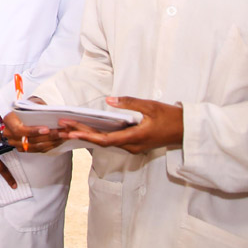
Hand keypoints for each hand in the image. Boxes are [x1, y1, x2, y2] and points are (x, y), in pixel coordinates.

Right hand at [3, 111, 62, 152]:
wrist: (19, 114)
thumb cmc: (25, 107)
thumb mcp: (30, 102)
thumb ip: (36, 106)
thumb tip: (48, 111)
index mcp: (8, 120)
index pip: (19, 130)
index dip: (33, 131)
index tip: (46, 129)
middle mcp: (10, 134)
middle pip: (30, 140)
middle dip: (48, 137)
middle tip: (61, 132)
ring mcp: (16, 143)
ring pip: (36, 147)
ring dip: (52, 142)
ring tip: (63, 136)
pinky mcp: (24, 149)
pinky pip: (38, 150)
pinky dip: (50, 145)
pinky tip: (59, 140)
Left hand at [58, 96, 182, 153]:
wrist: (187, 130)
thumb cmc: (170, 117)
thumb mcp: (151, 106)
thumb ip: (130, 103)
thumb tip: (110, 100)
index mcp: (134, 138)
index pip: (105, 139)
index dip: (86, 136)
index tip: (70, 131)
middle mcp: (132, 146)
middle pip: (101, 142)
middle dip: (81, 134)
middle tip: (61, 127)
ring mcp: (133, 147)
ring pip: (106, 142)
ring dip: (88, 135)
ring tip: (69, 128)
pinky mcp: (135, 144)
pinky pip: (113, 141)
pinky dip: (99, 135)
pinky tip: (89, 129)